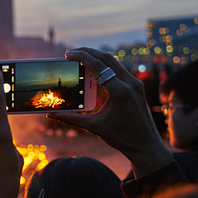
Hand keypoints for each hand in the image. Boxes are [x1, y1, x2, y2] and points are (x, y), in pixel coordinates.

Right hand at [47, 47, 172, 177]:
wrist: (146, 146)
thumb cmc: (122, 138)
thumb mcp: (94, 127)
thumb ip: (71, 119)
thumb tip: (51, 115)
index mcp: (120, 91)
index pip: (98, 66)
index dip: (82, 56)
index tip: (68, 54)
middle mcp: (130, 83)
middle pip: (107, 58)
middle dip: (88, 52)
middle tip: (71, 53)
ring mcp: (135, 83)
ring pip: (114, 62)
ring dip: (97, 58)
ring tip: (80, 59)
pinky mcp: (136, 87)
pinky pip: (119, 70)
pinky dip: (105, 67)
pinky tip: (94, 71)